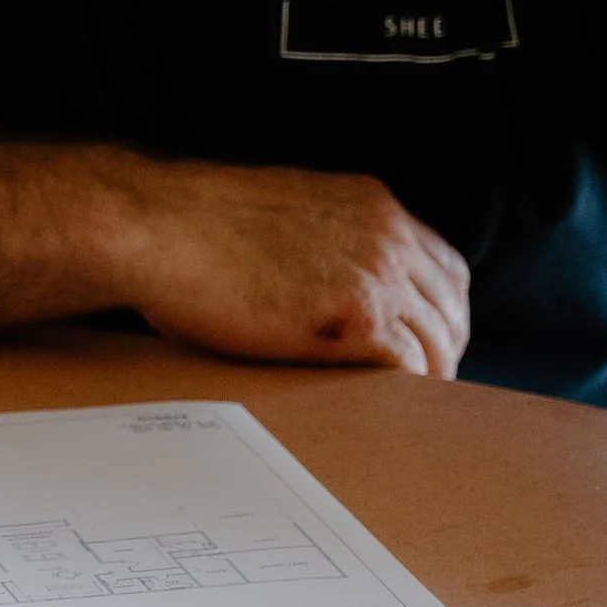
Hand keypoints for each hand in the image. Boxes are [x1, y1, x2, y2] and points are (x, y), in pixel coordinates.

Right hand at [111, 160, 469, 377]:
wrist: (155, 225)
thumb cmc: (189, 223)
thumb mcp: (279, 212)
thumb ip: (318, 240)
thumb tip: (316, 281)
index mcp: (370, 203)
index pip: (443, 265)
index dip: (436, 310)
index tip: (419, 338)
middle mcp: (387, 234)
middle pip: (451, 306)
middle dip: (440, 347)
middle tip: (417, 381)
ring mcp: (377, 274)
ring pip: (437, 339)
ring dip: (424, 374)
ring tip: (396, 402)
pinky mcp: (356, 317)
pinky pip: (409, 365)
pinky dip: (403, 389)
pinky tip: (379, 402)